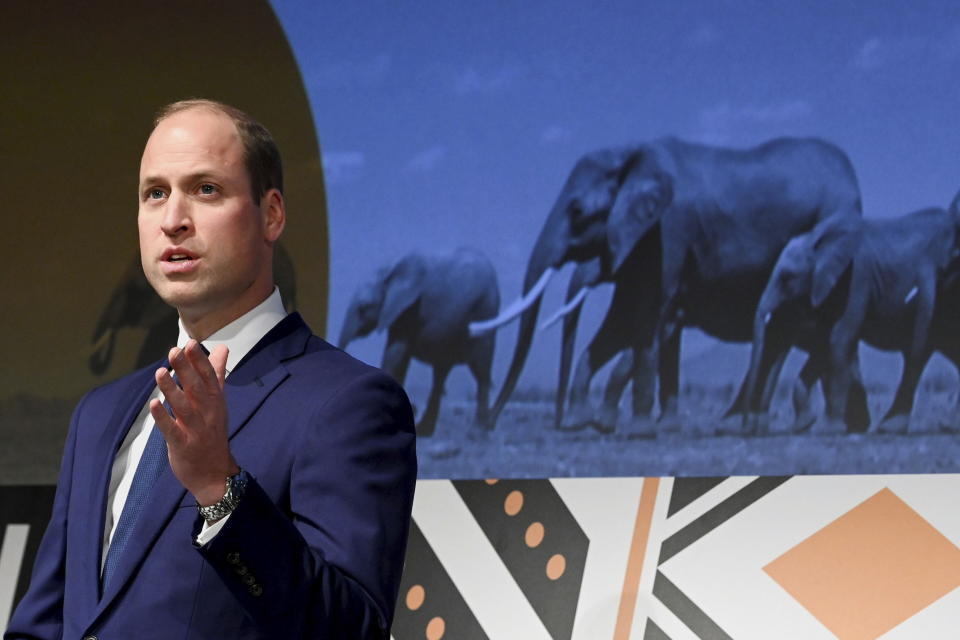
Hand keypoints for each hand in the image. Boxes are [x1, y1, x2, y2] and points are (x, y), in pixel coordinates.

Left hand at [150, 340, 238, 505]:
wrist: (215, 473)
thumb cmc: (213, 432)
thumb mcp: (218, 402)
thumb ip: (217, 374)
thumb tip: (222, 348)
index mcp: (215, 401)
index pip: (209, 377)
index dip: (199, 360)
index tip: (190, 343)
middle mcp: (207, 413)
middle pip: (196, 388)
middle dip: (185, 369)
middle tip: (174, 351)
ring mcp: (195, 429)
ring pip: (183, 406)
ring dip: (172, 389)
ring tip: (160, 372)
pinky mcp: (182, 445)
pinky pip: (171, 430)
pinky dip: (163, 418)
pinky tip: (154, 404)